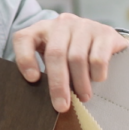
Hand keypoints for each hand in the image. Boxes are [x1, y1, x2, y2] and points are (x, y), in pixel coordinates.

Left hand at [12, 13, 128, 112]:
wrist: (102, 41)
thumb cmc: (69, 55)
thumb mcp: (51, 59)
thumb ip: (43, 72)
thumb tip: (42, 99)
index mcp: (40, 30)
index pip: (23, 38)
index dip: (25, 59)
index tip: (32, 79)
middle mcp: (61, 24)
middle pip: (55, 53)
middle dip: (58, 83)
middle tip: (61, 106)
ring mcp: (83, 26)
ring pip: (77, 57)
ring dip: (80, 82)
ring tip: (82, 97)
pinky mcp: (105, 32)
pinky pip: (98, 57)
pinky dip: (96, 73)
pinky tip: (97, 80)